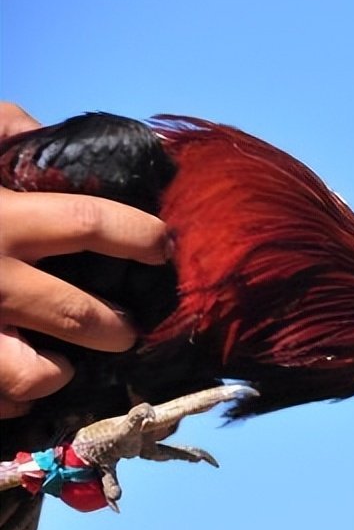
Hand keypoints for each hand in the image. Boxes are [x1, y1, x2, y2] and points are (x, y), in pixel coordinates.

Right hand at [0, 102, 169, 417]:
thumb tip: (39, 132)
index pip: (89, 225)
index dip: (138, 235)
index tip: (162, 246)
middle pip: (78, 314)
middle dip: (114, 326)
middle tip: (124, 328)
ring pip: (36, 373)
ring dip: (58, 373)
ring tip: (63, 364)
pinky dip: (8, 398)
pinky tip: (9, 384)